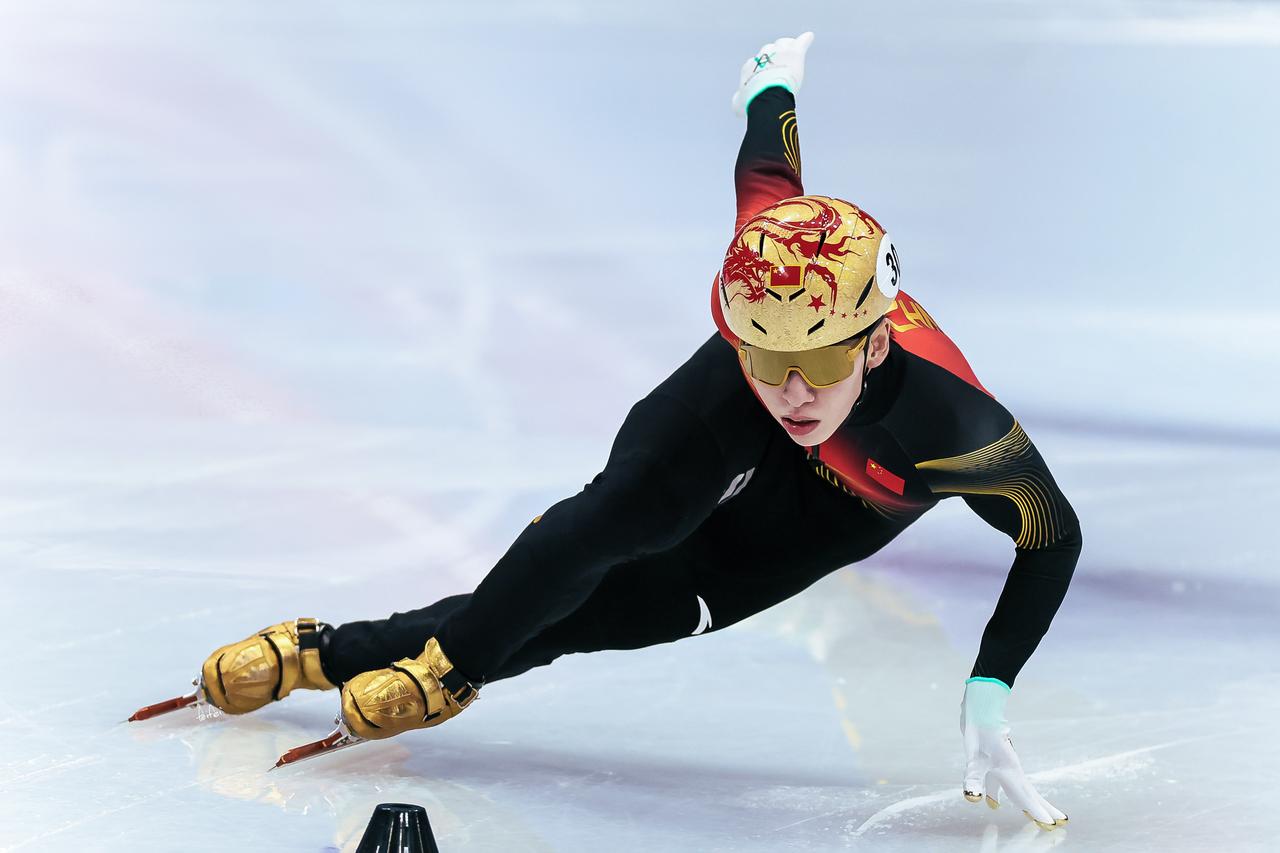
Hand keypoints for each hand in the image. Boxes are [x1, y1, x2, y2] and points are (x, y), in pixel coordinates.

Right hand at [731, 31, 814, 115]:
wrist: (766, 96)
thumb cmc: (752, 101)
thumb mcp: (739, 103)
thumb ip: (738, 100)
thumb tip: (736, 105)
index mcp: (751, 65)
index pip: (756, 62)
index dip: (763, 69)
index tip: (766, 79)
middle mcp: (764, 54)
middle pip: (770, 49)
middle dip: (775, 57)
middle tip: (781, 69)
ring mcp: (780, 52)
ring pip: (784, 44)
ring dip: (788, 49)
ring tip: (792, 57)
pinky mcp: (794, 53)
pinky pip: (802, 42)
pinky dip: (805, 40)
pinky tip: (808, 38)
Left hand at [961, 678, 1067, 830]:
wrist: (981, 709)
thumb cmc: (979, 730)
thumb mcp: (973, 755)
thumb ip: (973, 777)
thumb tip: (973, 798)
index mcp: (1010, 769)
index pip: (1026, 796)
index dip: (1037, 811)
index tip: (1051, 824)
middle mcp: (1011, 769)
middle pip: (1029, 793)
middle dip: (1042, 808)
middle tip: (1061, 823)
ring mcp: (1004, 766)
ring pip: (1018, 789)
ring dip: (1026, 803)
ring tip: (1035, 818)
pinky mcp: (995, 762)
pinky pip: (1003, 783)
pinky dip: (1001, 794)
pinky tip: (993, 804)